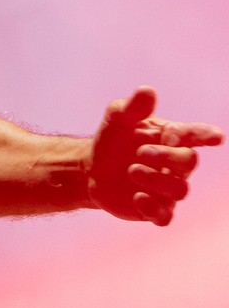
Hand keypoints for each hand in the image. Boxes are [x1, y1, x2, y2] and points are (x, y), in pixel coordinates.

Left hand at [87, 86, 222, 225]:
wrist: (92, 169)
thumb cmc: (112, 139)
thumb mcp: (117, 119)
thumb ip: (132, 107)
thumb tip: (147, 90)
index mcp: (170, 136)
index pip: (194, 134)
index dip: (206, 135)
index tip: (217, 136)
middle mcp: (174, 163)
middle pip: (189, 161)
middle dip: (168, 157)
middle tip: (141, 152)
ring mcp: (166, 188)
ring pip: (180, 190)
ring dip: (157, 180)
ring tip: (132, 171)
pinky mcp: (155, 209)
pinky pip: (166, 216)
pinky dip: (154, 209)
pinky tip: (137, 197)